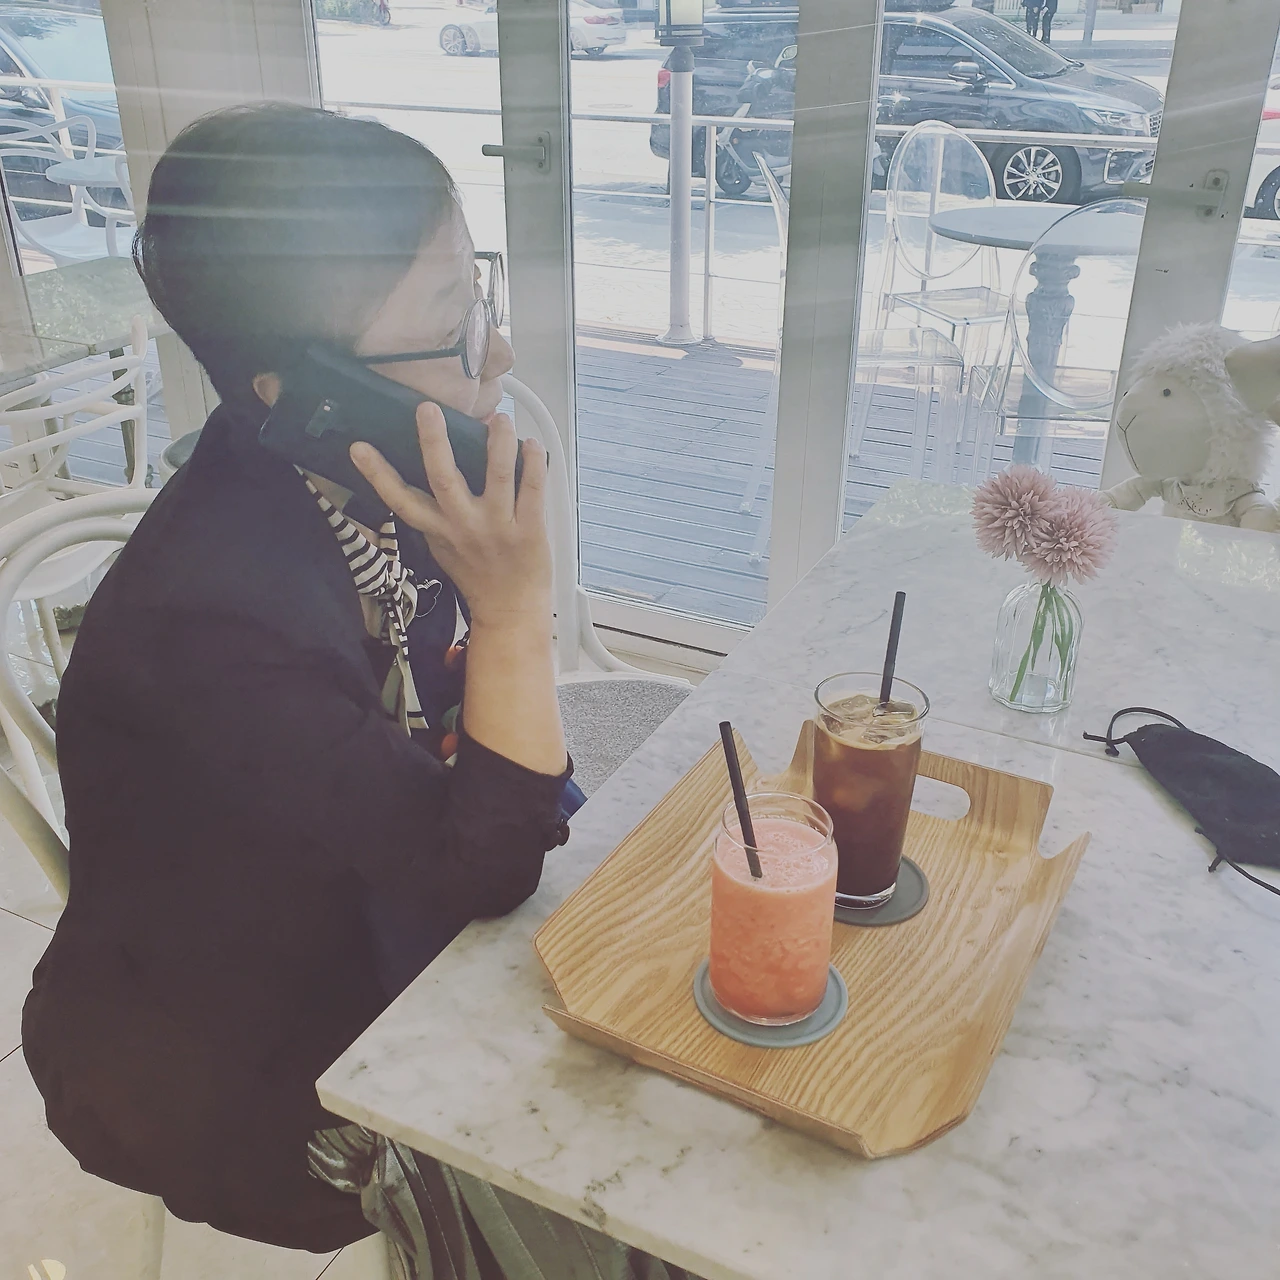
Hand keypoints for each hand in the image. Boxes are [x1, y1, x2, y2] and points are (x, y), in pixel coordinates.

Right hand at [350, 403, 552, 629]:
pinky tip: (532, 444)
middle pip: (444, 478)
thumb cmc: (476, 575)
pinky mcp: (530, 530)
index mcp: (438, 530)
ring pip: (497, 476)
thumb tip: (425, 471)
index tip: (359, 447)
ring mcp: (497, 526)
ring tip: (499, 418)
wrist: (510, 612)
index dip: (377, 474)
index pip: (400, 500)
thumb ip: (433, 515)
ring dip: (498, 443)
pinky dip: (533, 464)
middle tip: (427, 408)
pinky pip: (533, 491)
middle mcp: (463, 526)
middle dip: (434, 442)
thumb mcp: (442, 548)